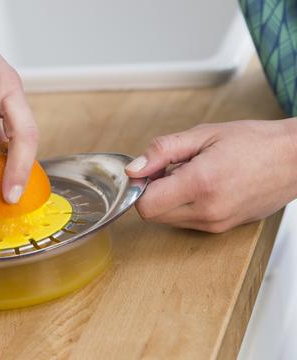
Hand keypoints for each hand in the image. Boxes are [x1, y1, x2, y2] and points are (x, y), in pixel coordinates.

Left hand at [125, 119, 296, 232]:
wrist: (295, 159)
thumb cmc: (254, 142)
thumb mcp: (203, 135)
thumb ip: (162, 151)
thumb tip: (134, 169)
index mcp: (200, 184)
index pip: (145, 204)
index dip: (140, 186)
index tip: (150, 169)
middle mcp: (207, 211)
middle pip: (153, 215)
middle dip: (152, 192)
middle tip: (171, 169)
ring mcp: (216, 224)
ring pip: (168, 220)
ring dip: (168, 200)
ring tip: (191, 175)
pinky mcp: (222, 229)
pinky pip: (187, 222)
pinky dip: (184, 206)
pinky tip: (202, 186)